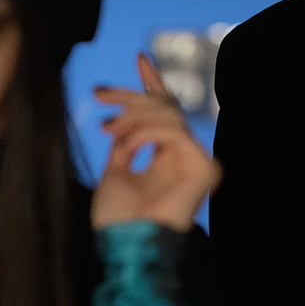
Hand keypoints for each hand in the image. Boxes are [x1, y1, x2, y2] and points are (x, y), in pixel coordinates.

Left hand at [91, 53, 221, 231]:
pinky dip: (145, 132)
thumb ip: (124, 143)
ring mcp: (196, 161)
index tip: (140, 57)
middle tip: (99, 92)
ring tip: (106, 129)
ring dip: (132, 116)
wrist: (124, 247)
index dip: (153, 84)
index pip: (164, 114)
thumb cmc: (116, 220)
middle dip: (131, 95)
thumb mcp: (114, 171)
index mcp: (165, 159)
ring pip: (168, 115)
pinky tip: (127, 144)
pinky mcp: (204, 167)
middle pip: (164, 109)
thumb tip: (123, 116)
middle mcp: (183, 157)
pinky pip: (173, 131)